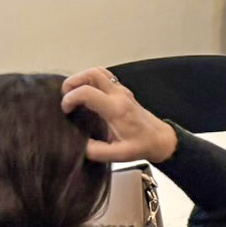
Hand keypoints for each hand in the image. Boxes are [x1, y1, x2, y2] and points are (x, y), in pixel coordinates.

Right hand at [62, 69, 177, 164]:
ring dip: (81, 79)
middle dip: (73, 82)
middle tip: (65, 98)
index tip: (66, 110)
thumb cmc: (141, 145)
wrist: (160, 138)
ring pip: (98, 72)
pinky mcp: (122, 91)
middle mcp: (119, 95)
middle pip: (92, 73)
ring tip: (73, 95)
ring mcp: (121, 91)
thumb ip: (96, 151)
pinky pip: (104, 77)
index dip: (70, 98)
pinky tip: (85, 96)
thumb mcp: (118, 155)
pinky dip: (90, 81)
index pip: (88, 92)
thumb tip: (78, 145)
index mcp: (116, 109)